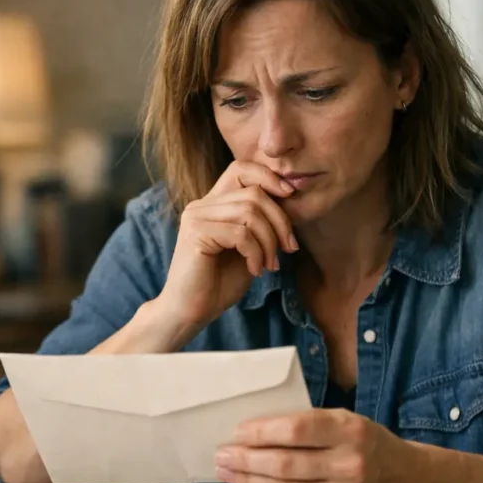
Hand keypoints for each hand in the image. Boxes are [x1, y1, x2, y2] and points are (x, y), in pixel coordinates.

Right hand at [158, 161, 298, 331]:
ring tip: (270, 264)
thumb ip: (261, 224)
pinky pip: (240, 233)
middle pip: (254, 193)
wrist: (191, 313)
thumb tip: (290, 200)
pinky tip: (255, 270)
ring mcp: (196, 217)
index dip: (269, 177)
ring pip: (250, 212)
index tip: (291, 197)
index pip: (242, 169)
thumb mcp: (249, 248)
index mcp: (213, 204)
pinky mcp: (195, 233)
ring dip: (269, 241)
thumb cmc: (219, 284)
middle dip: (280, 221)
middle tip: (288, 249)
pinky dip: (256, 253)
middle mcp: (201, 205)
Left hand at [214, 409, 417, 482]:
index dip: (263, 432)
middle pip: (286, 464)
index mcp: (351, 430)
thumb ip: (309, 425)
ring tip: (228, 472)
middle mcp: (350, 464)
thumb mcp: (347, 421)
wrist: (408, 482)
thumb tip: (255, 432)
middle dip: (246, 460)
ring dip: (250, 481)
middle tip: (221, 455)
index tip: (237, 432)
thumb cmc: (368, 443)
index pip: (298, 429)